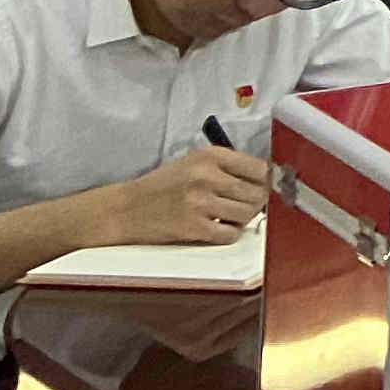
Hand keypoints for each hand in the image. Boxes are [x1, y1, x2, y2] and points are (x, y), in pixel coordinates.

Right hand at [108, 144, 270, 246]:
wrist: (124, 209)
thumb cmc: (161, 186)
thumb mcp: (193, 162)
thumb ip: (226, 166)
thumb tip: (265, 177)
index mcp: (209, 156)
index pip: (259, 167)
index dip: (265, 180)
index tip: (263, 187)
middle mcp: (206, 176)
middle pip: (257, 192)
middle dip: (256, 202)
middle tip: (246, 205)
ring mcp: (200, 203)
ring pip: (248, 213)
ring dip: (244, 218)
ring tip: (230, 216)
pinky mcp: (193, 227)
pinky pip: (230, 233)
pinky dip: (230, 233)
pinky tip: (219, 229)